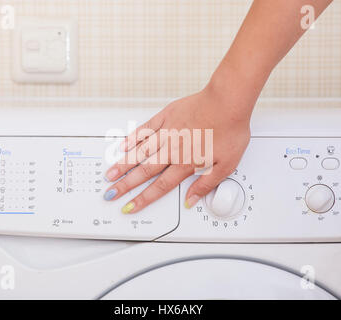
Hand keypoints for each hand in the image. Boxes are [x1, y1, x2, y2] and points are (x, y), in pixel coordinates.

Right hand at [103, 81, 251, 213]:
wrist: (227, 101)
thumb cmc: (230, 130)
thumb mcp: (226, 165)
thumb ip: (206, 184)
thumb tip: (191, 200)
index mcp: (186, 163)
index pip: (160, 186)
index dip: (143, 198)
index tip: (130, 206)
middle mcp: (173, 149)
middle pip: (144, 171)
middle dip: (125, 185)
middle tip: (110, 193)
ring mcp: (167, 132)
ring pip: (140, 152)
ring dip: (124, 164)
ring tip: (110, 173)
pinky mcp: (166, 116)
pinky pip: (145, 129)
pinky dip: (133, 138)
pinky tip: (123, 145)